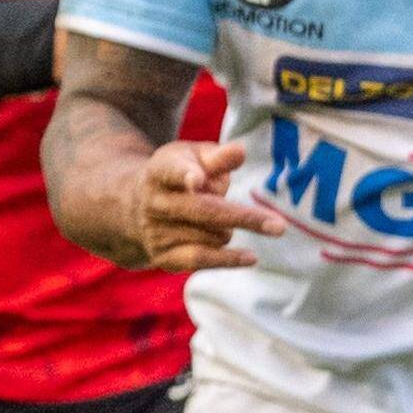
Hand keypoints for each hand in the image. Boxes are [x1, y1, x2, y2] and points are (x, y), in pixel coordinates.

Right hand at [130, 136, 286, 272]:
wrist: (132, 207)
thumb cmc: (176, 175)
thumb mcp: (192, 157)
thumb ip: (217, 157)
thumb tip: (240, 151)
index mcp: (160, 171)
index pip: (171, 171)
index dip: (185, 175)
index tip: (197, 179)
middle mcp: (155, 203)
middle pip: (203, 211)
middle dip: (242, 218)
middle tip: (279, 226)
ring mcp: (156, 232)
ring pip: (211, 235)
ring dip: (229, 229)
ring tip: (222, 221)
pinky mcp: (163, 256)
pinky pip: (201, 260)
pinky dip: (227, 259)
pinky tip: (251, 258)